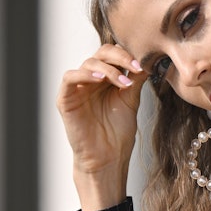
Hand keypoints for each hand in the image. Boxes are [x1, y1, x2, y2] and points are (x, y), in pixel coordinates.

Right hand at [57, 45, 145, 208]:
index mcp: (106, 78)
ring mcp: (77, 88)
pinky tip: (101, 80)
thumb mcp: (130, 100)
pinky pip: (69, 78)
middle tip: (134, 68)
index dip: (127, 55)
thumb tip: (146, 58)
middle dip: (119, 58)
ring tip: (122, 83)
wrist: (108, 157)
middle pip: (101, 53)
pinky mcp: (65, 99)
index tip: (142, 66)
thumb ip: (135, 79)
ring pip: (88, 63)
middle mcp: (90, 79)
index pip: (113, 54)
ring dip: (108, 69)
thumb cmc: (118, 133)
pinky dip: (85, 74)